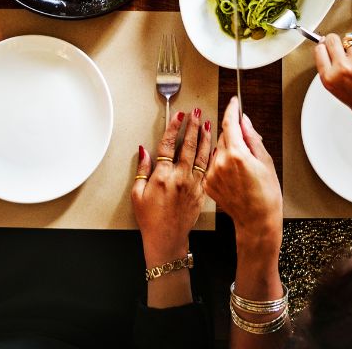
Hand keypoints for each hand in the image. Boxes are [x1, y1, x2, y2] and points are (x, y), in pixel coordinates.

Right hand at [132, 108, 211, 265]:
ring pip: (201, 156)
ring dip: (205, 138)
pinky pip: (208, 170)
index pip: (169, 145)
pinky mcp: (201, 192)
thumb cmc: (150, 219)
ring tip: (207, 124)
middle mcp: (180, 178)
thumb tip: (143, 151)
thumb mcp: (137, 194)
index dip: (174, 128)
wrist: (167, 239)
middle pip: (188, 146)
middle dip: (192, 126)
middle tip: (195, 113)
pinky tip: (215, 147)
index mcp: (162, 176)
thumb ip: (141, 170)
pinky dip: (211, 156)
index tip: (178, 116)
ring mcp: (193, 185)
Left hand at [203, 97, 281, 250]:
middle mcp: (220, 162)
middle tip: (248, 150)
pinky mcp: (207, 183)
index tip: (234, 102)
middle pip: (223, 136)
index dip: (232, 109)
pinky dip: (221, 165)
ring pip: (217, 151)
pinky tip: (234, 177)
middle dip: (234, 136)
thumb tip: (244, 121)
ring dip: (227, 152)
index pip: (229, 122)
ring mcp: (212, 174)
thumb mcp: (265, 161)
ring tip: (242, 169)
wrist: (257, 221)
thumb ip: (252, 137)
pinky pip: (213, 165)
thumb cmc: (266, 195)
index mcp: (237, 154)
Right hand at [313, 34, 351, 151]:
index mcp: (330, 80)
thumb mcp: (342, 94)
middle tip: (342, 46)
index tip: (327, 45)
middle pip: (332, 40)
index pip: (320, 51)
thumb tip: (334, 57)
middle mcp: (342, 69)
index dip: (324, 47)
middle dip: (336, 42)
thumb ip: (335, 75)